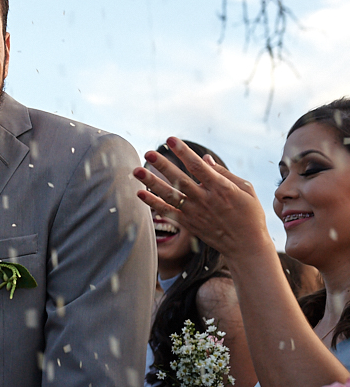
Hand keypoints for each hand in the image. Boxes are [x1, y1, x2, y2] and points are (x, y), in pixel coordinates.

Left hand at [133, 138, 270, 259]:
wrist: (246, 246)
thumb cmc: (250, 214)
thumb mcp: (245, 189)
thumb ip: (223, 173)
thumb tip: (204, 158)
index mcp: (221, 188)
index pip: (198, 167)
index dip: (184, 152)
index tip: (171, 140)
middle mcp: (205, 200)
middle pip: (180, 180)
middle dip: (163, 165)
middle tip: (148, 153)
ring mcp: (195, 212)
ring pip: (169, 195)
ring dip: (152, 182)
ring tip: (137, 170)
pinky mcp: (188, 224)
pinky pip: (167, 212)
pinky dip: (153, 203)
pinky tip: (140, 193)